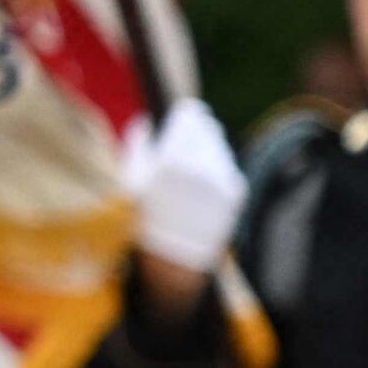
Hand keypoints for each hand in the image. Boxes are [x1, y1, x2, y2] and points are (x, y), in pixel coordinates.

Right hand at [120, 97, 245, 287]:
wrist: (174, 256)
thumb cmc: (145, 214)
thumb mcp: (132, 179)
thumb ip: (139, 145)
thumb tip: (147, 121)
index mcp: (173, 159)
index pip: (191, 117)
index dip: (188, 113)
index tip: (187, 111)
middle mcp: (201, 167)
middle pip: (209, 128)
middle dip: (199, 130)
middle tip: (189, 135)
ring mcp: (222, 181)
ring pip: (220, 147)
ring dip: (208, 149)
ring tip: (191, 165)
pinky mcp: (236, 192)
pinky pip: (227, 167)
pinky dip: (217, 169)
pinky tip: (202, 182)